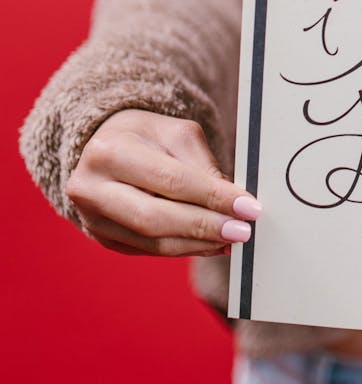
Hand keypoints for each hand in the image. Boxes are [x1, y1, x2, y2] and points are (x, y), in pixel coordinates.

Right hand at [66, 109, 259, 256]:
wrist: (106, 146)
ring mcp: (93, 219)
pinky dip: (185, 248)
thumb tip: (232, 203)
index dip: (212, 197)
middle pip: (155, 218)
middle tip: (242, 230)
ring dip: (199, 244)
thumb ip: (203, 165)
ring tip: (232, 238)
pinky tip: (211, 243)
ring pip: (154, 242)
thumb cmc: (145, 136)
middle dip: (205, 226)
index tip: (248, 206)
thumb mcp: (176, 134)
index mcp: (108, 153)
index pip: (169, 181)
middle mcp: (91, 189)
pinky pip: (151, 250)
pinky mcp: (103, 239)